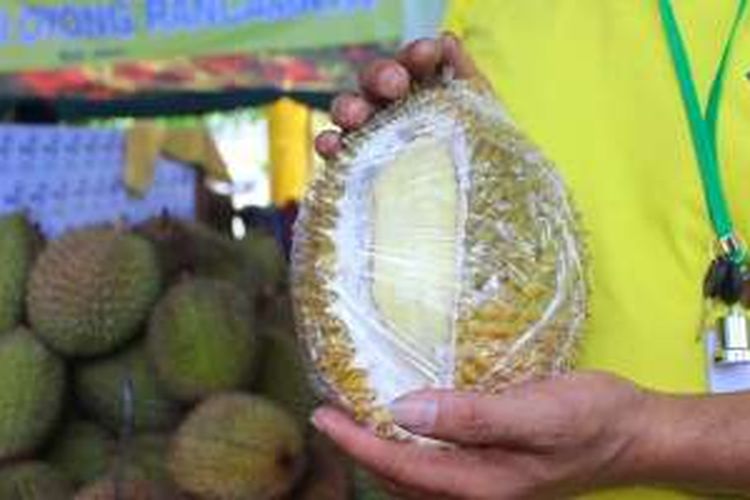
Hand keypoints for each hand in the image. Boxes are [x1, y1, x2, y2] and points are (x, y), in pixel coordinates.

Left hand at [312, 372, 651, 499]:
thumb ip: (470, 416)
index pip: (400, 466)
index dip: (357, 442)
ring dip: (381, 452)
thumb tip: (402, 410)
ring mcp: (487, 485)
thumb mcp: (534, 413)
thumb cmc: (590, 419)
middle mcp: (477, 492)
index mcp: (480, 483)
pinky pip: (435, 467)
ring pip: (416, 477)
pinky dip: (409, 450)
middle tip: (329, 415)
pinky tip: (405, 425)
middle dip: (360, 451)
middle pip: (400, 479)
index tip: (323, 416)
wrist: (635, 433)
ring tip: (353, 420)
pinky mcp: (494, 470)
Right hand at [314, 33, 485, 160]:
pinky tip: (331, 145)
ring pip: (350, 111)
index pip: (415, 64)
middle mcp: (392, 110)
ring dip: (350, 107)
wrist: (475, 221)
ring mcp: (370, 138)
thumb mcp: (484, 123)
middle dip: (382, 75)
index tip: (428, 53)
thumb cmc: (480, 167)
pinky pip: (336, 152)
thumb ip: (468, 82)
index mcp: (425, 92)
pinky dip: (329, 144)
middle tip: (395, 85)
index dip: (417, 55)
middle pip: (377, 81)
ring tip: (356, 116)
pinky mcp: (353, 168)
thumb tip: (447, 41)